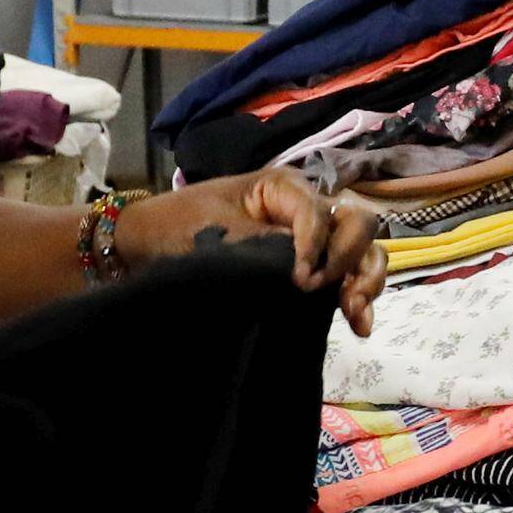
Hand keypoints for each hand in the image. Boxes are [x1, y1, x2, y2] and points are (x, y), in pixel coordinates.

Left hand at [140, 168, 388, 328]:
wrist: (145, 247)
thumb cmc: (176, 227)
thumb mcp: (218, 232)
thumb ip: (265, 247)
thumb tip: (305, 272)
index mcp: (283, 186)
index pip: (319, 213)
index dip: (316, 246)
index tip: (300, 280)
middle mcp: (305, 207)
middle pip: (355, 225)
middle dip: (350, 260)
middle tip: (332, 295)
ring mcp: (310, 237)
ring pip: (361, 249)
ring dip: (366, 279)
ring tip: (356, 314)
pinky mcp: (307, 267)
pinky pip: (345, 274)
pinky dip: (358, 294)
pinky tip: (358, 325)